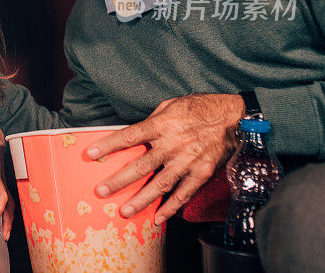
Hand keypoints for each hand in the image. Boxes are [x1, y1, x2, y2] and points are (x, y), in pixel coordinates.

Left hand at [86, 93, 243, 224]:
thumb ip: (151, 122)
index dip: (109, 145)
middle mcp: (174, 144)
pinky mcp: (202, 172)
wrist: (234, 117)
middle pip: (142, 165)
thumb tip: (132, 135)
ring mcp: (188, 160)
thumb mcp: (170, 106)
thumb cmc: (198, 108)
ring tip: (125, 211)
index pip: (129, 136)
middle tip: (102, 191)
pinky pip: (184, 193)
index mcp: (162, 124)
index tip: (90, 153)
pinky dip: (171, 207)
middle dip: (119, 180)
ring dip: (141, 200)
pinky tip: (158, 218)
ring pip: (161, 184)